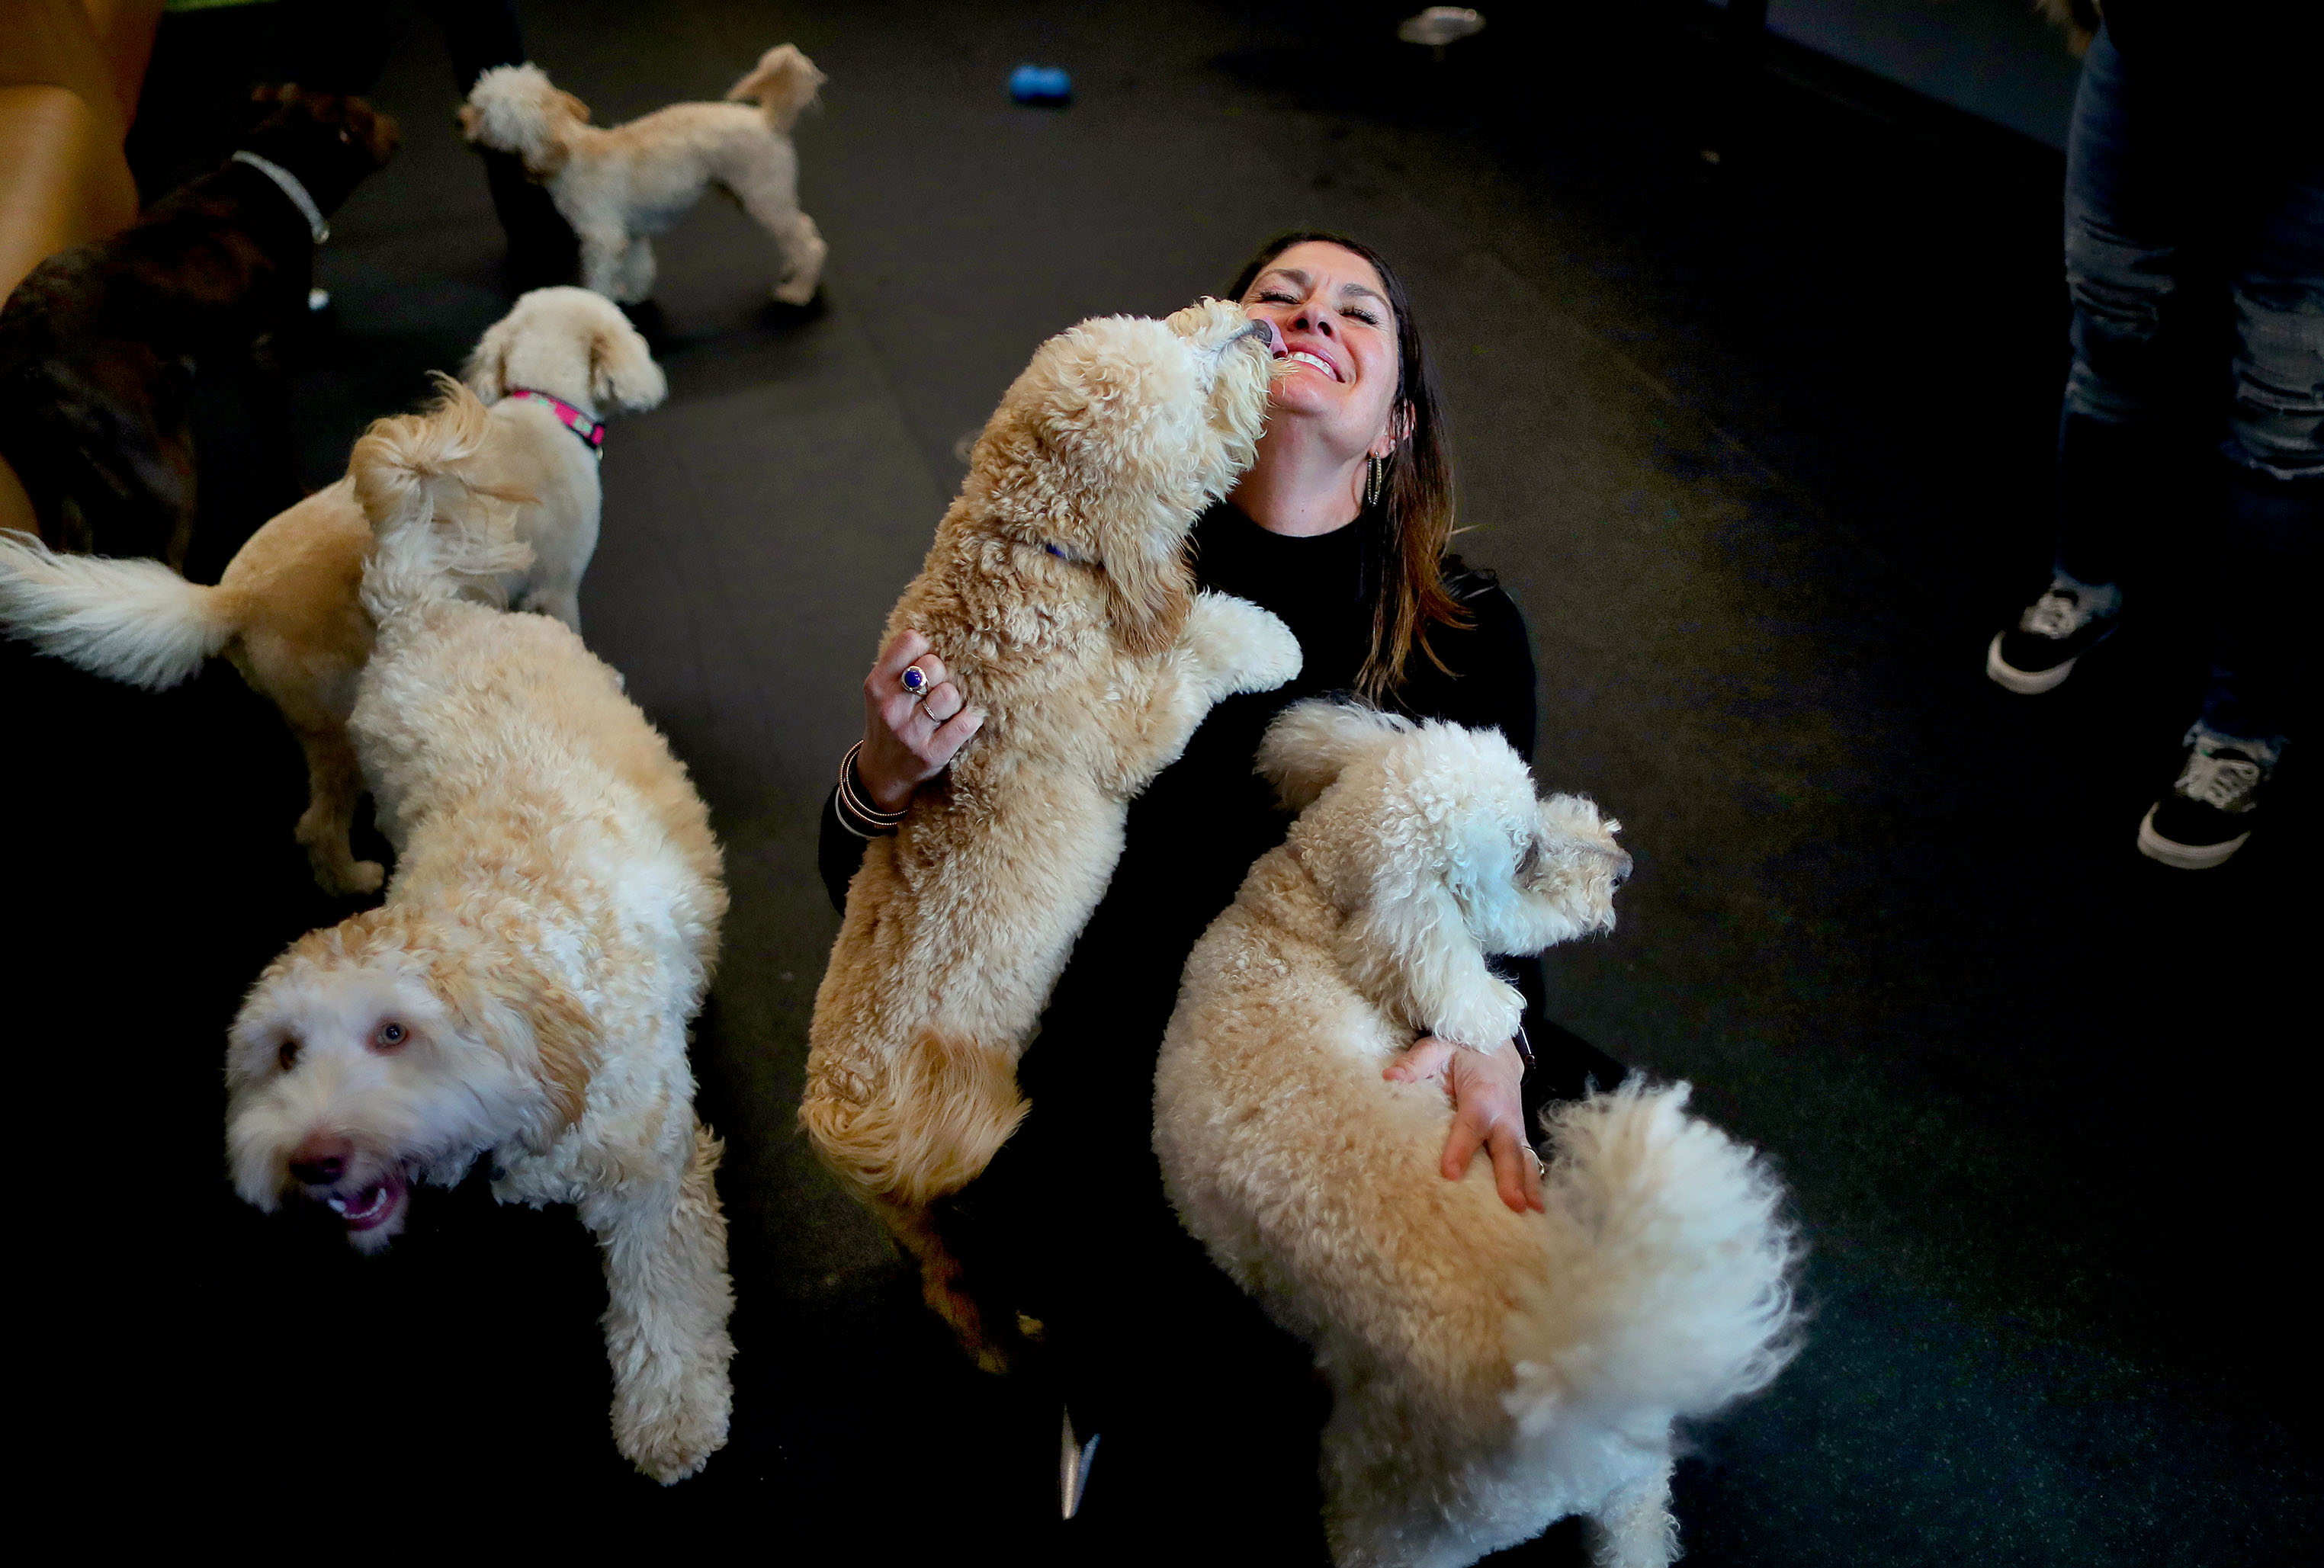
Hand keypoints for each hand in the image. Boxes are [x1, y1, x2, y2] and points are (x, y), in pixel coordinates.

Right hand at [858, 629, 981, 811]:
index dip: (926, 647)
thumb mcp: (881, 692)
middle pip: (934, 665)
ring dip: (955, 700)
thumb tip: (938, 634)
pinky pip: (965, 724)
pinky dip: (970, 720)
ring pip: (950, 694)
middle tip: (938, 688)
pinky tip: (964, 721)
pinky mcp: (931, 754)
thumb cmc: (889, 724)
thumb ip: (901, 665)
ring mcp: (911, 732)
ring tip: (947, 709)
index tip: (927, 660)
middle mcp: (891, 707)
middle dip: (943, 674)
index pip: (910, 642)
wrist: (882, 773)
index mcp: (877, 685)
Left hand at [1384, 1035, 1542, 1213]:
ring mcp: (1514, 1126)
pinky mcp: (1518, 1135)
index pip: (1470, 1125)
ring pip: (1523, 1158)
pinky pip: (1528, 1160)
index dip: (1460, 1149)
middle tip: (1512, 1203)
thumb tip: (1390, 1078)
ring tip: (1531, 1212)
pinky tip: (1535, 1207)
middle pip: (1507, 1148)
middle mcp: (1503, 1114)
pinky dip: (1534, 1182)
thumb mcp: (1437, 1047)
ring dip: (1528, 1185)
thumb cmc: (1463, 1051)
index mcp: (1481, 1095)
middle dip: (1510, 1177)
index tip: (1450, 1173)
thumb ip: (1416, 1062)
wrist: (1496, 1047)